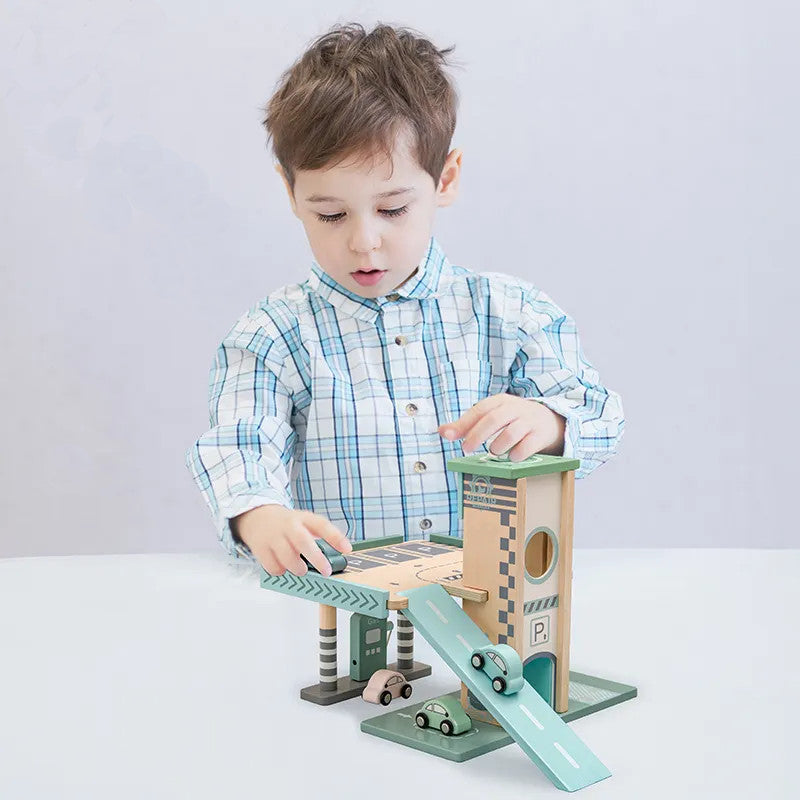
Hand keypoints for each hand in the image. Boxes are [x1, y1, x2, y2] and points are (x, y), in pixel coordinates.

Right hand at [232, 504, 351, 576]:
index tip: (347, 549)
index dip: (335, 537)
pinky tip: (283, 565)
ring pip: (287, 558)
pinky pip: (274, 567)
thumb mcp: (305, 522)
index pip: (321, 524)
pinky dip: (281, 571)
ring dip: (298, 568)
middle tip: (326, 571)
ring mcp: (273, 537)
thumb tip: (341, 552)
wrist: (257, 517)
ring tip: (301, 568)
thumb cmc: (287, 524)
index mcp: (302, 518)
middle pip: (303, 541)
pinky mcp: (260, 549)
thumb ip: (320, 534)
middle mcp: (288, 526)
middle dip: (316, 558)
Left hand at [438, 394, 565, 460]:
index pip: (480, 410)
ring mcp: (529, 421)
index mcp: (500, 402)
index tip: (448, 436)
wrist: (549, 420)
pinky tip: (511, 458)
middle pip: (494, 420)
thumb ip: (467, 425)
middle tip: (466, 449)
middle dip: (477, 435)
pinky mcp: (540, 435)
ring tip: (494, 452)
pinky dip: (516, 455)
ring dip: (498, 446)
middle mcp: (515, 409)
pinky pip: (527, 446)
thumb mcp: (491, 416)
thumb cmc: (512, 420)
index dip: (463, 423)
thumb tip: (441, 432)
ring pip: (511, 433)